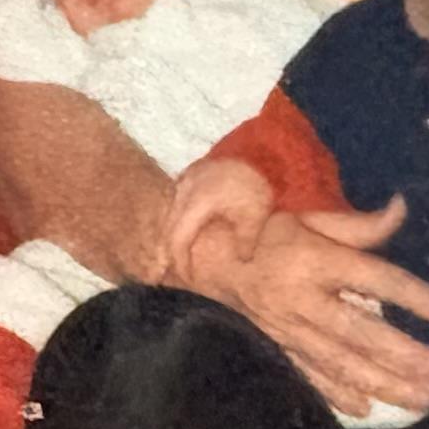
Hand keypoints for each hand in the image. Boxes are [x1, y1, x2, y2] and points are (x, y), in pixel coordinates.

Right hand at [159, 157, 279, 279]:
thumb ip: (245, 242)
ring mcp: (186, 179)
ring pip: (172, 213)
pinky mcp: (193, 173)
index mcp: (196, 203)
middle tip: (183, 272)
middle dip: (174, 252)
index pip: (177, 240)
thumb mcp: (255, 216)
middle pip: (169, 228)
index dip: (179, 263)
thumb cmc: (256, 184)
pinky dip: (181, 218)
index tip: (187, 278)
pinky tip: (192, 228)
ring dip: (176, 234)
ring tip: (186, 254)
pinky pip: (178, 200)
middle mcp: (184, 190)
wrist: (259, 150)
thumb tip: (241, 262)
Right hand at [180, 195, 428, 420]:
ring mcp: (285, 329)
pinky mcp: (270, 346)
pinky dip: (337, 394)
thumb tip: (401, 210)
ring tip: (422, 400)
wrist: (191, 253)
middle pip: (366, 335)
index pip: (382, 282)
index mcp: (316, 259)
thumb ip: (355, 223)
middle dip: (408, 359)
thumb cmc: (253, 226)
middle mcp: (303, 299)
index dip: (420, 302)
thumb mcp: (304, 214)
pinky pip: (307, 375)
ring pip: (342, 363)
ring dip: (385, 384)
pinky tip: (367, 410)